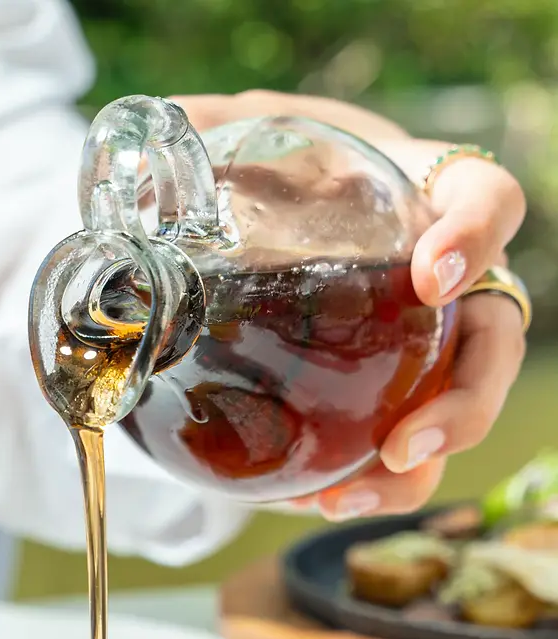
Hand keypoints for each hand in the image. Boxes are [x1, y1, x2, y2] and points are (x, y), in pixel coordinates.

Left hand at [174, 93, 527, 520]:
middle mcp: (440, 278)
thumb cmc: (266, 163)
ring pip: (457, 410)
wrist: (251, 210)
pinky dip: (372, 484)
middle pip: (495, 340)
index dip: (476, 236)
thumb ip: (199, 133)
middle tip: (405, 444)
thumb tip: (146, 153)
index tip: (431, 276)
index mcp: (420, 195)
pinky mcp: (386, 397)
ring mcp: (420, 345)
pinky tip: (322, 501)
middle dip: (467, 401)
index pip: (486, 201)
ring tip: (349, 498)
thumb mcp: (233, 135)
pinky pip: (403, 450)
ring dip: (419, 466)